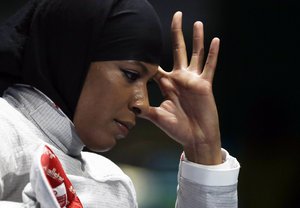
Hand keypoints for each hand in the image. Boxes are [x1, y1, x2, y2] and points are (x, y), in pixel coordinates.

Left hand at [144, 11, 221, 164]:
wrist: (195, 138)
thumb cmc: (177, 129)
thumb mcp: (158, 118)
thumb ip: (146, 111)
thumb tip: (131, 107)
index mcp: (168, 85)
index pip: (158, 66)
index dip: (152, 55)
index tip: (146, 40)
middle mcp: (180, 79)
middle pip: (178, 51)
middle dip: (177, 33)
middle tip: (177, 15)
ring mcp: (193, 80)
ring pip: (195, 54)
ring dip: (196, 38)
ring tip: (196, 23)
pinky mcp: (205, 85)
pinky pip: (210, 66)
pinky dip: (213, 54)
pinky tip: (215, 40)